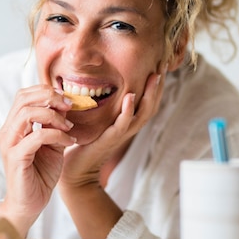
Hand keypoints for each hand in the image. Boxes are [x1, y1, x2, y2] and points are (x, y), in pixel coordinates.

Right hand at [0, 85, 75, 237]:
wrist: (29, 204)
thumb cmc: (40, 174)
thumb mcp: (52, 143)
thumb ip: (55, 125)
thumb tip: (66, 104)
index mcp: (14, 126)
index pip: (24, 95)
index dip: (46, 91)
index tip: (67, 99)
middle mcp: (8, 131)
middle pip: (23, 98)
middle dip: (50, 97)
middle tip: (70, 106)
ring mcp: (9, 143)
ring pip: (27, 113)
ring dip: (54, 116)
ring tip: (69, 127)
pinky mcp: (16, 157)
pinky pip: (37, 136)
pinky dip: (57, 135)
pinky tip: (70, 143)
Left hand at [61, 66, 166, 188]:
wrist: (75, 172)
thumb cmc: (84, 146)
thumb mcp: (97, 122)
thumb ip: (103, 107)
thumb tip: (97, 84)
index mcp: (127, 122)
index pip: (148, 102)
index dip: (156, 86)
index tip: (159, 66)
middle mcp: (129, 128)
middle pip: (152, 105)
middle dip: (158, 86)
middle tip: (163, 66)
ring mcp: (121, 134)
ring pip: (142, 113)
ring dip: (150, 94)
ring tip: (154, 76)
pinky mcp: (109, 139)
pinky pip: (123, 124)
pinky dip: (127, 110)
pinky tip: (130, 96)